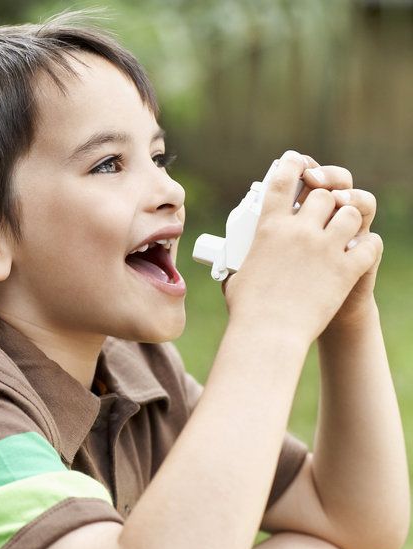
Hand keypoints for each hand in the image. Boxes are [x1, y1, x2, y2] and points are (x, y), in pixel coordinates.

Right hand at [221, 151, 378, 346]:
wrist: (269, 333)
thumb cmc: (247, 309)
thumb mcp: (237, 275)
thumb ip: (241, 261)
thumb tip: (231, 267)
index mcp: (268, 228)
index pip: (282, 180)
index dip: (292, 165)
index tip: (298, 163)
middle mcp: (298, 231)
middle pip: (323, 194)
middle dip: (326, 200)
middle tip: (323, 212)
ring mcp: (325, 248)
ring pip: (351, 212)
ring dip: (349, 219)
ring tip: (343, 232)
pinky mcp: (346, 269)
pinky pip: (370, 244)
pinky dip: (367, 246)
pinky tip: (359, 253)